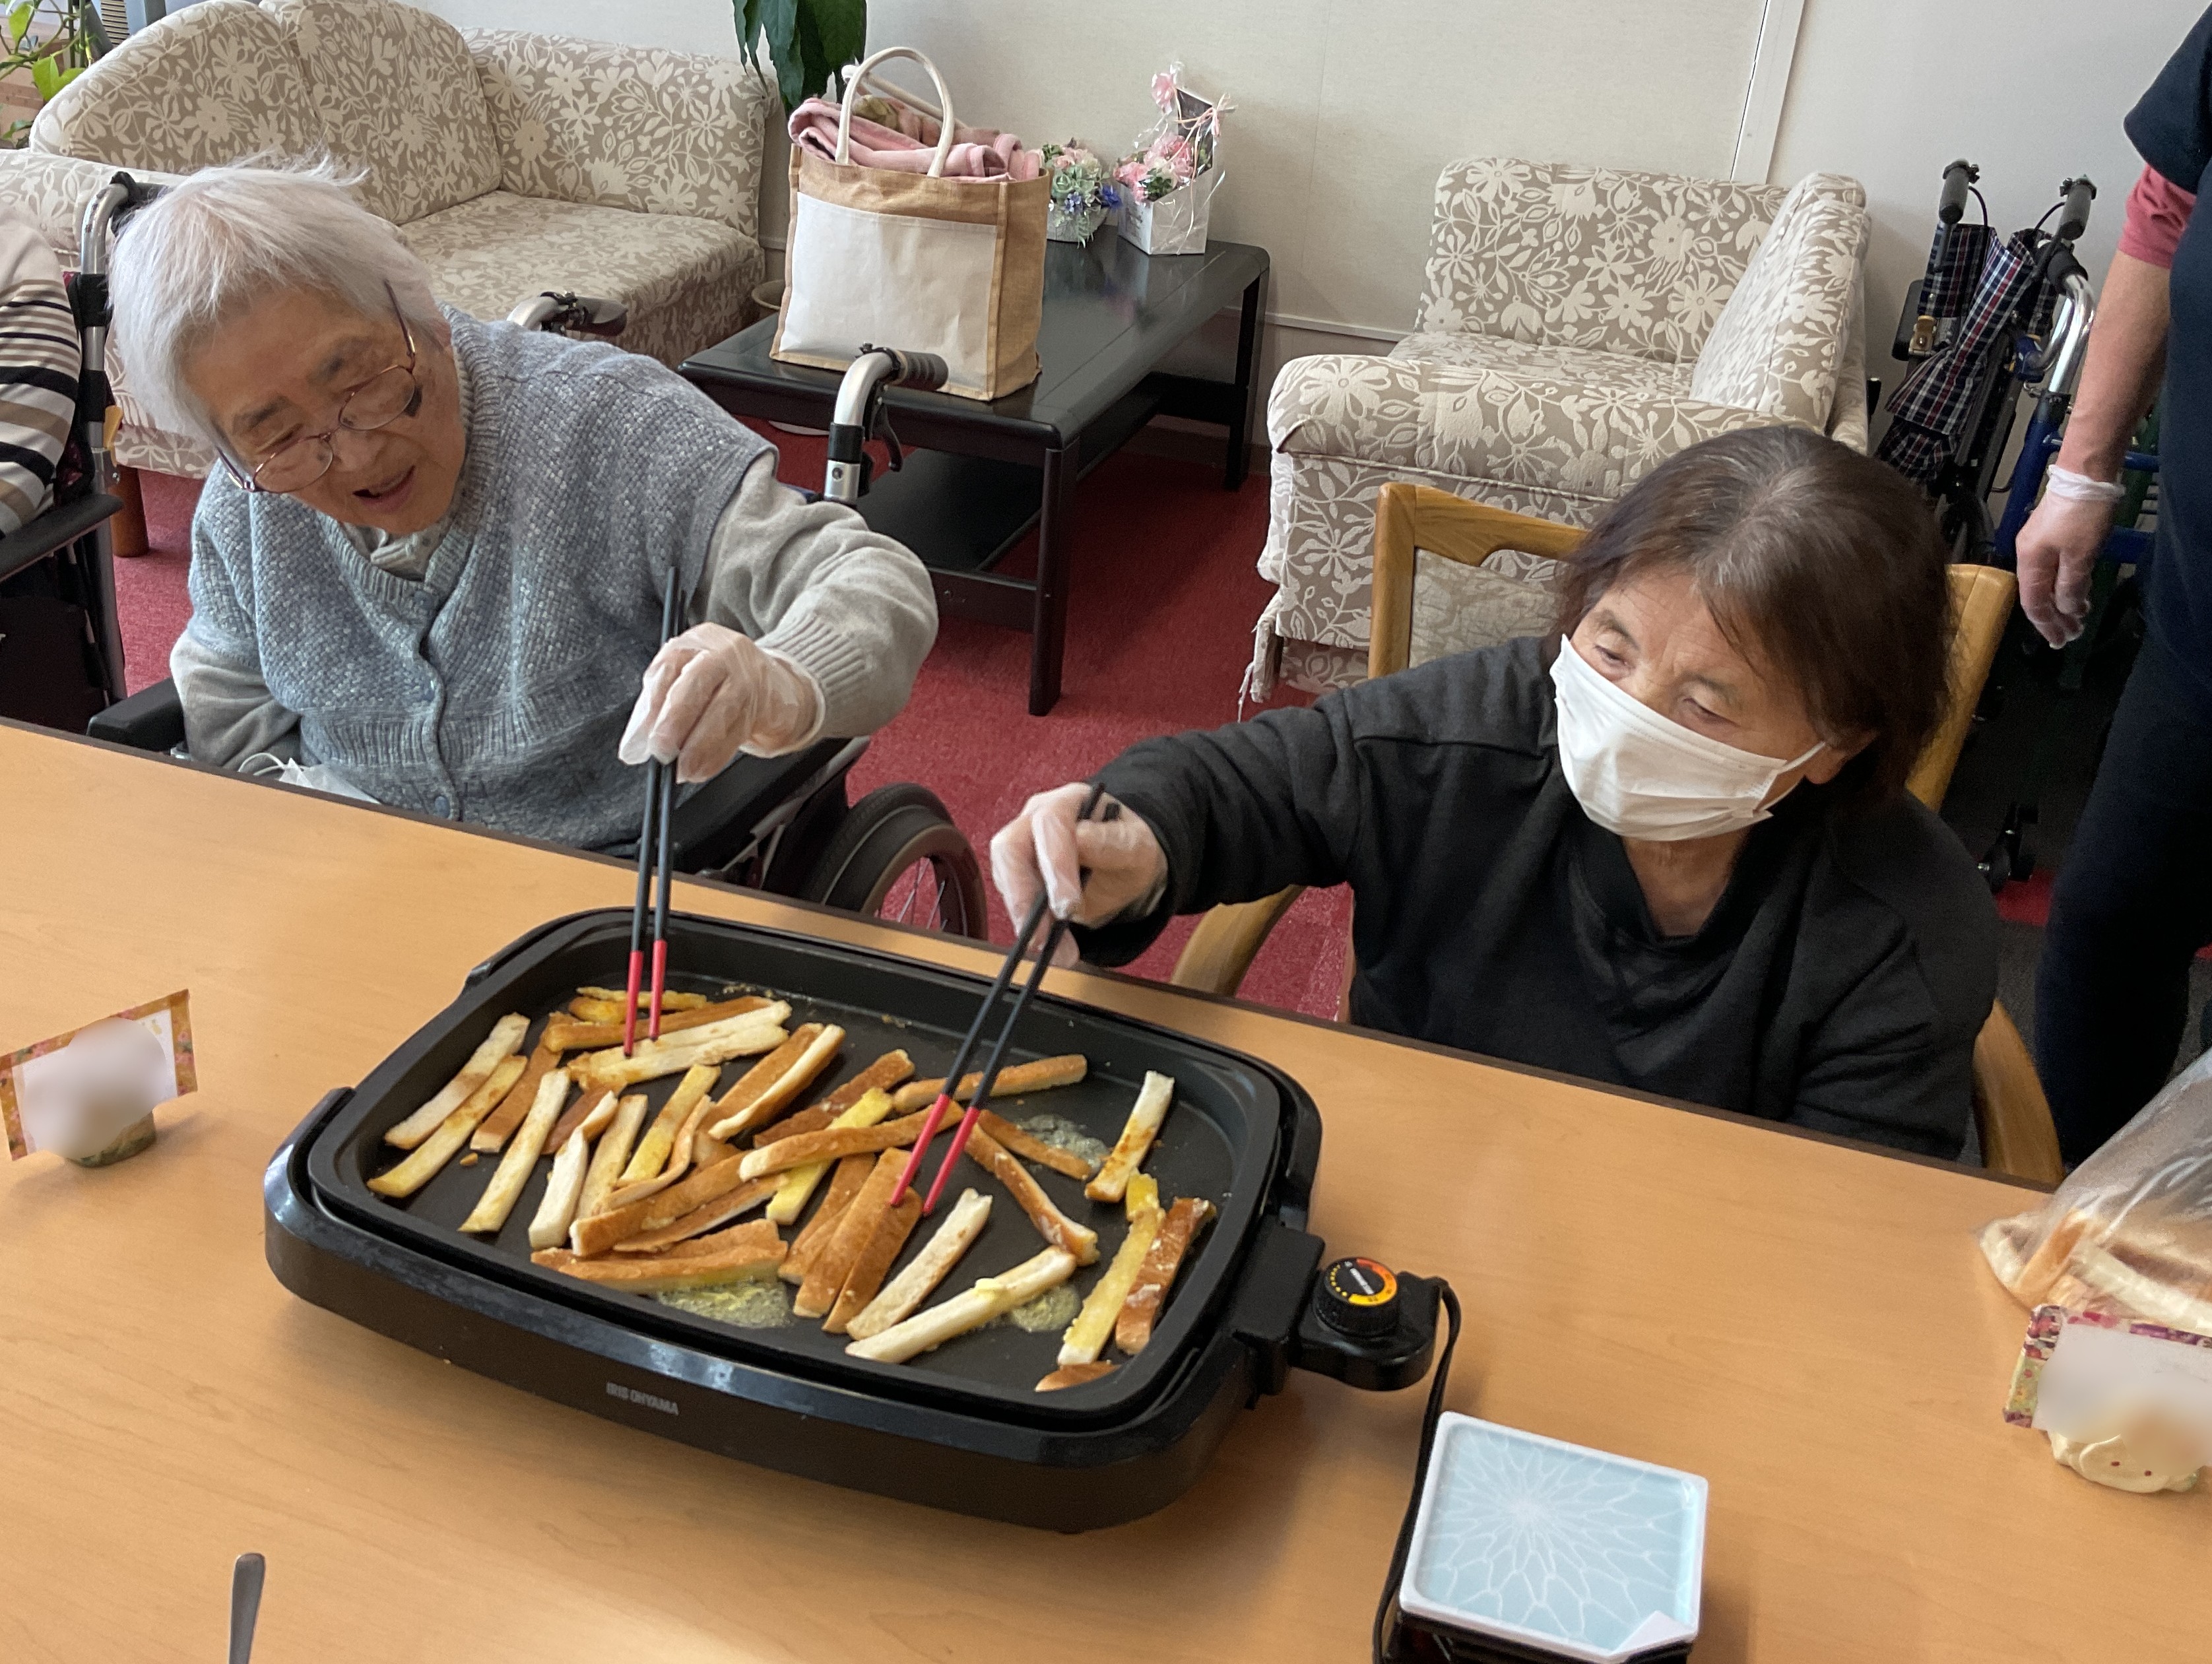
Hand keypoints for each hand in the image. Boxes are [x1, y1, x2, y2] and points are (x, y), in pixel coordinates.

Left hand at [618, 623, 822, 782]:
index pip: (668, 666)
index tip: (640, 735)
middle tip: (661, 751)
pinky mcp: (766, 704)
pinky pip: (738, 732)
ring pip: (719, 711)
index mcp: (698, 641)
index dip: (652, 703)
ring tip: (682, 768)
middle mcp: (724, 653)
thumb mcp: (689, 681)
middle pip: (695, 684)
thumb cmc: (724, 685)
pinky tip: (702, 769)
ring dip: (697, 747)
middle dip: (674, 722)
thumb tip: (637, 739)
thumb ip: (660, 703)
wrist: (777, 690)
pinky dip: (716, 756)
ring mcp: (749, 677)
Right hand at [990, 783, 1166, 959]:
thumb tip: (1081, 839)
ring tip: (1051, 949)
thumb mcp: (1135, 846)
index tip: (1067, 905)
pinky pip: (1011, 898)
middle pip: (1010, 848)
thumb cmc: (1127, 848)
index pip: (1049, 824)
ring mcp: (1022, 846)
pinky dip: (1027, 925)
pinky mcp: (1016, 874)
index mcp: (1068, 803)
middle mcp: (1036, 819)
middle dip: (1023, 895)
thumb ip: (1111, 842)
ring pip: (1004, 876)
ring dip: (1023, 918)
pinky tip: (1047, 944)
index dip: (1054, 865)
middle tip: (1043, 936)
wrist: (1121, 864)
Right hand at [2017, 488, 2115, 646]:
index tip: (2061, 640)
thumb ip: (2070, 585)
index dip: (2047, 624)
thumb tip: (2066, 609)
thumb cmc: (2080, 515)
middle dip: (2055, 616)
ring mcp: (2039, 543)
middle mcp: (2028, 555)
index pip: (2034, 603)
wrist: (2085, 475)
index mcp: (2029, 562)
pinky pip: (2054, 569)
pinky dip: (2065, 584)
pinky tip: (2078, 590)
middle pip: (2038, 594)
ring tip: (2079, 616)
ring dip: (2062, 601)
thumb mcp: (2079, 555)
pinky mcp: (2051, 534)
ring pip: (2047, 582)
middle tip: (2073, 634)